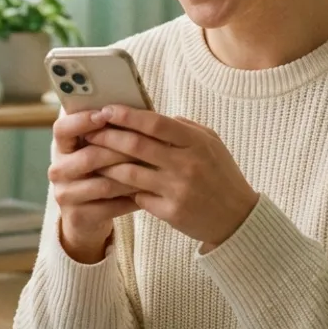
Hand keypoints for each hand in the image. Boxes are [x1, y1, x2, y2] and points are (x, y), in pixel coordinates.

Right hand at [48, 109, 141, 263]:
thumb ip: (109, 129)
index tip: (104, 114)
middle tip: (147, 145)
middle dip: (120, 150)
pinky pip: (110, 206)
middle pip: (88, 157)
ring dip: (131, 176)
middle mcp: (58, 170)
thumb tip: (135, 106)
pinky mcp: (78, 216)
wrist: (87, 215)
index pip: (62, 129)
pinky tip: (148, 193)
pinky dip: (132, 198)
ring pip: (103, 183)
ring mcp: (65, 194)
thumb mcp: (98, 149)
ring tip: (154, 170)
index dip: (81, 121)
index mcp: (62, 147)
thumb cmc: (100, 171)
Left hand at [85, 106, 258, 251]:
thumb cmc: (222, 175)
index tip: (106, 110)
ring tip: (91, 156)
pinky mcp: (171, 212)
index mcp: (196, 143)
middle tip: (90, 131)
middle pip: (137, 146)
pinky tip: (107, 182)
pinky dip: (121, 188)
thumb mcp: (211, 143)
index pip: (155, 123)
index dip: (127, 115)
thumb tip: (152, 116)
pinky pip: (137, 196)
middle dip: (108, 136)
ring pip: (129, 173)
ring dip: (106, 163)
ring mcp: (178, 190)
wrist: (237, 218)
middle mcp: (186, 165)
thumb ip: (184, 127)